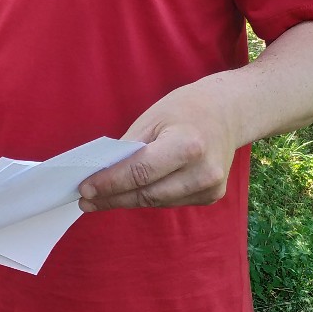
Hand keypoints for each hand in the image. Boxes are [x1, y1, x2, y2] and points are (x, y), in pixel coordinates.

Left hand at [77, 76, 240, 211]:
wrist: (227, 112)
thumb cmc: (185, 109)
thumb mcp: (152, 118)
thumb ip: (129, 148)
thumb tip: (102, 173)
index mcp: (188, 145)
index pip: (140, 172)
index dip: (110, 183)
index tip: (85, 188)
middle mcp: (204, 172)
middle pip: (148, 193)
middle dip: (113, 197)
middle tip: (86, 200)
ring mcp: (211, 188)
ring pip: (157, 202)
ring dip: (127, 200)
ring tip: (100, 199)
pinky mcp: (212, 196)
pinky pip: (170, 201)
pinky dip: (148, 197)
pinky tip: (129, 194)